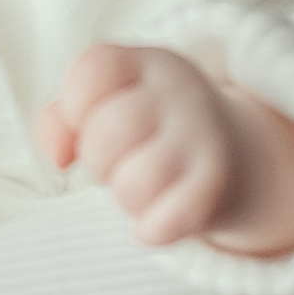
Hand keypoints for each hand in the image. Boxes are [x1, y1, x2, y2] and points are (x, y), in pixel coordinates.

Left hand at [40, 43, 293, 257]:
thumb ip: (58, 121)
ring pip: (133, 183)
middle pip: (105, 135)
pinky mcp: (217, 186)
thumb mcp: (103, 107)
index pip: (93, 70)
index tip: (85, 123)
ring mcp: (203, 137)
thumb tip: (59, 156)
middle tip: (119, 161)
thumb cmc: (145, 131)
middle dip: (99, 160)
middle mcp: (178, 92)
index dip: (74, 105)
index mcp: (144, 64)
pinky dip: (152, 230)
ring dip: (127, 197)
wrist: (235, 155)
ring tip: (142, 187)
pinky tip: (156, 221)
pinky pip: (165, 222)